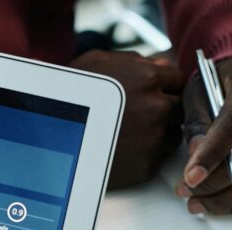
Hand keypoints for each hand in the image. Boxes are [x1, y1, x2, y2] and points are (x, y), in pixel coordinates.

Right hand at [70, 50, 184, 188]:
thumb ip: (135, 61)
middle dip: (165, 107)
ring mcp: (153, 139)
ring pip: (173, 132)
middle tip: (141, 112)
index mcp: (147, 79)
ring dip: (160, 130)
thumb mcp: (98, 63)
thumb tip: (161, 66)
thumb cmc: (71, 96)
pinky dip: (148, 151)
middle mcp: (155, 108)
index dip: (166, 86)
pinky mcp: (147, 165)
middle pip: (179, 106)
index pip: (178, 80)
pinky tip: (127, 145)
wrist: (52, 140)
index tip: (158, 92)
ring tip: (131, 130)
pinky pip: (159, 155)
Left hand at [178, 57, 231, 214]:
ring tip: (198, 203)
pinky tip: (224, 203)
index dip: (210, 155)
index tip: (190, 179)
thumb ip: (197, 125)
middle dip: (212, 184)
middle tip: (185, 193)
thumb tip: (195, 164)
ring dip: (226, 198)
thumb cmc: (224, 86)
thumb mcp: (201, 94)